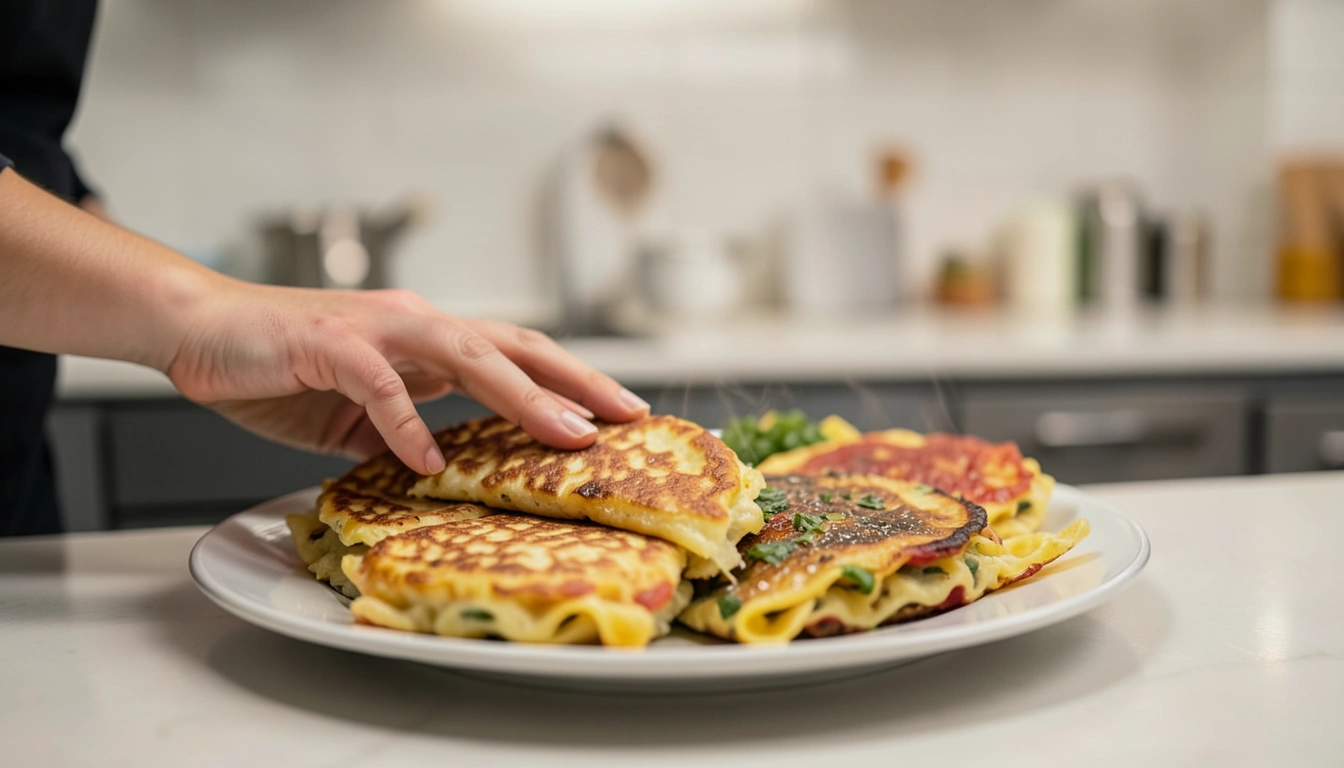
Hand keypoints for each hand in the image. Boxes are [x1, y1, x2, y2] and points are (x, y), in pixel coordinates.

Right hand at [164, 282, 649, 474]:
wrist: (201, 329)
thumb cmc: (279, 366)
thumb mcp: (357, 411)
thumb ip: (402, 430)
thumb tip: (439, 469)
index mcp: (427, 340)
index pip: (517, 354)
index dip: (572, 380)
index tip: (621, 412)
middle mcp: (414, 325)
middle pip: (514, 347)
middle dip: (576, 382)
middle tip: (627, 415)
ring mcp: (376, 331)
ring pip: (467, 354)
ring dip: (521, 395)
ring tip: (564, 434)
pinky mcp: (330, 346)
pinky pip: (380, 387)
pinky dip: (407, 425)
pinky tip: (429, 462)